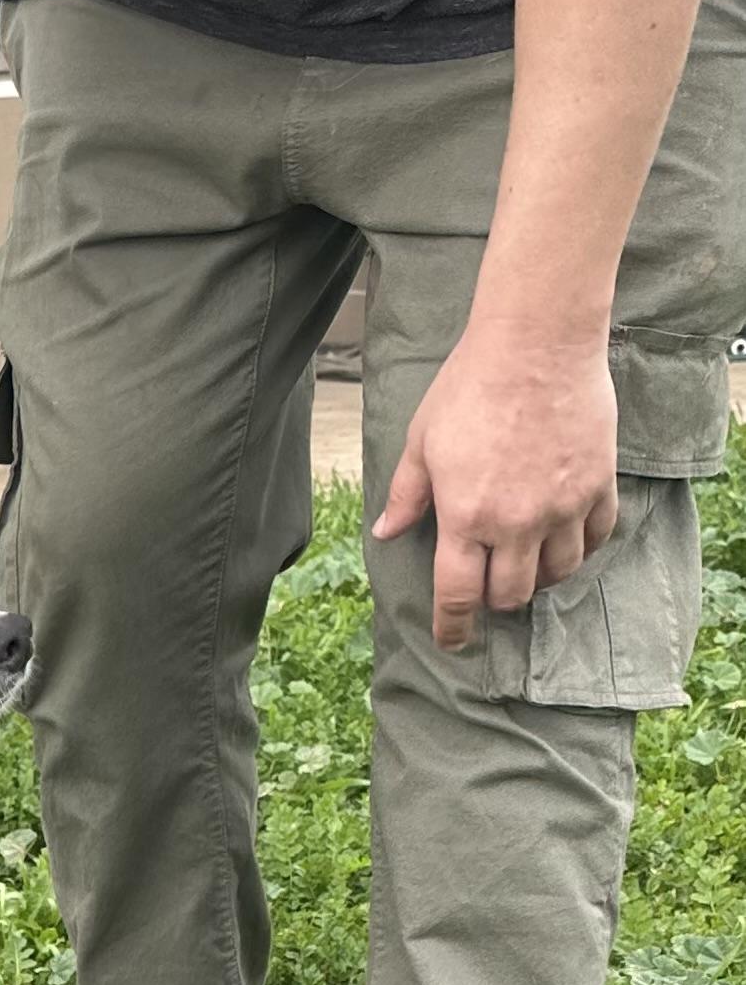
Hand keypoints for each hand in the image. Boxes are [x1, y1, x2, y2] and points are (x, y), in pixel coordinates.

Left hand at [375, 326, 620, 651]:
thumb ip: (406, 494)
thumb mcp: (422, 440)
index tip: (452, 641)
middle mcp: (516, 522)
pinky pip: (595, 537)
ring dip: (538, 577)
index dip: (453, 626)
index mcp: (465, 516)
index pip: (457, 594)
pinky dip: (580, 547)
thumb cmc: (471, 385)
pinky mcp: (598, 485)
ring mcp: (562, 506)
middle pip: (511, 594)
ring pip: (557, 573)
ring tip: (527, 563)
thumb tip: (387, 533)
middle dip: (495, 601)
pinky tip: (566, 538)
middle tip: (488, 587)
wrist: (537, 343)